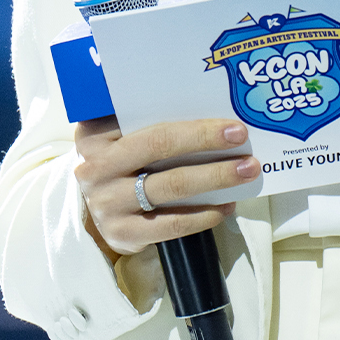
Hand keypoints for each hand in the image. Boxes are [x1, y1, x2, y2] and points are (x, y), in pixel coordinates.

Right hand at [72, 116, 257, 257]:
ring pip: (170, 187)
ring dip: (214, 178)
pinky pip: (171, 225)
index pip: (147, 122)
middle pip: (159, 148)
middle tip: (242, 139)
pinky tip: (226, 206)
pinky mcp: (122, 234)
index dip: (193, 125)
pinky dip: (203, 216)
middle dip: (206, 142)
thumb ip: (146, 120)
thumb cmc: (119, 162)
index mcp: (94, 135)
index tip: (231, 123)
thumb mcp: (119, 135)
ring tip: (246, 172)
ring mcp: (107, 204)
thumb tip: (208, 105)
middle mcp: (95, 168)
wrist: (97, 209)